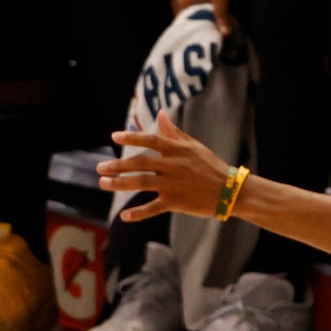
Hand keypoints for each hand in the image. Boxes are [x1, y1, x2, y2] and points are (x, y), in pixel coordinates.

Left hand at [98, 113, 230, 223]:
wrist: (230, 190)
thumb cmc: (211, 166)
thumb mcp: (194, 146)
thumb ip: (174, 132)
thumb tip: (160, 114)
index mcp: (177, 150)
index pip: (151, 140)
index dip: (132, 138)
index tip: (115, 137)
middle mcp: (173, 166)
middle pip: (140, 163)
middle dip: (118, 165)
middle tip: (100, 168)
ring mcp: (173, 184)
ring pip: (142, 183)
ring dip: (120, 184)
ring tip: (104, 184)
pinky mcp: (176, 202)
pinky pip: (153, 208)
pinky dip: (138, 213)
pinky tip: (123, 215)